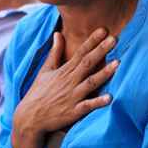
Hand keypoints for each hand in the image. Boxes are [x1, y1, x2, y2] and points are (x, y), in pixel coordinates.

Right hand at [11, 28, 118, 147]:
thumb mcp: (45, 69)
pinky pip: (88, 106)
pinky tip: (110, 98)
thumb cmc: (39, 92)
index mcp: (64, 71)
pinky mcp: (74, 112)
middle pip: (87, 63)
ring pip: (91, 82)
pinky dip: (98, 102)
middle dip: (101, 50)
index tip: (104, 30)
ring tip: (117, 63)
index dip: (92, 41)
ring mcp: (72, 96)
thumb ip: (55, 52)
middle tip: (114, 38)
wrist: (30, 116)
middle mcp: (69, 81)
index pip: (80, 52)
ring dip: (104, 73)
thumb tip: (58, 33)